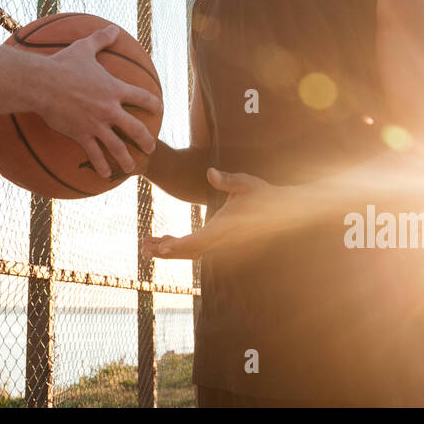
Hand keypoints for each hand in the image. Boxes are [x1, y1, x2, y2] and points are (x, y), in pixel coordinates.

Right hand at [38, 24, 162, 180]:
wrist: (42, 83)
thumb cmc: (62, 64)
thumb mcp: (84, 47)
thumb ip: (101, 39)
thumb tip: (112, 27)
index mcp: (114, 89)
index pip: (142, 97)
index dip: (154, 103)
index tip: (160, 108)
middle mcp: (110, 109)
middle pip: (135, 128)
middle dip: (145, 139)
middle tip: (150, 147)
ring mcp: (96, 125)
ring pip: (117, 147)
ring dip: (127, 159)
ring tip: (132, 168)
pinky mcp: (82, 135)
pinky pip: (95, 154)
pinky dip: (102, 165)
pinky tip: (106, 175)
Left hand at [141, 168, 291, 259]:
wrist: (281, 211)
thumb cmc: (263, 195)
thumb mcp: (245, 183)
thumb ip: (227, 179)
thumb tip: (211, 172)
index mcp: (224, 229)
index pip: (197, 242)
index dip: (177, 246)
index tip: (160, 247)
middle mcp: (221, 240)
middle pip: (188, 251)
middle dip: (165, 251)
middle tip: (143, 248)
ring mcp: (221, 243)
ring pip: (190, 251)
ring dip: (169, 249)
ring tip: (146, 246)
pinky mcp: (220, 240)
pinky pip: (196, 247)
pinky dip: (179, 245)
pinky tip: (165, 239)